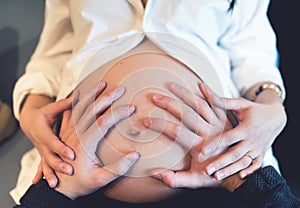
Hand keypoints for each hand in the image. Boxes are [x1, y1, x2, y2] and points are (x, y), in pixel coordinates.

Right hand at [19, 94, 75, 187]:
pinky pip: (43, 167)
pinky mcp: (44, 155)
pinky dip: (42, 175)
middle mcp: (42, 144)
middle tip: (70, 170)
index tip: (72, 155)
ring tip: (55, 184)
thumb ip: (64, 104)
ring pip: (45, 164)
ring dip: (50, 174)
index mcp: (43, 132)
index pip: (53, 142)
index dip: (61, 148)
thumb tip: (78, 95)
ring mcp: (42, 151)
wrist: (30, 122)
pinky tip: (43, 183)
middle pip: (49, 156)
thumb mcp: (52, 108)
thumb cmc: (44, 114)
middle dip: (59, 164)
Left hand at [55, 82, 138, 198]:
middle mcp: (75, 135)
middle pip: (91, 110)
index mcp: (85, 144)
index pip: (103, 122)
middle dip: (107, 97)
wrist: (59, 188)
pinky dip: (74, 100)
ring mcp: (69, 132)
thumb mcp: (101, 180)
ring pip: (79, 107)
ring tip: (102, 83)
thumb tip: (135, 154)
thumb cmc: (80, 184)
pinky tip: (79, 92)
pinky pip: (69, 112)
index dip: (118, 113)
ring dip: (91, 94)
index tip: (131, 107)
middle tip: (120, 88)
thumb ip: (118, 167)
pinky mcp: (65, 132)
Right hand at [143, 82, 231, 187]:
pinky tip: (200, 83)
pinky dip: (210, 93)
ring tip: (171, 85)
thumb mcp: (194, 182)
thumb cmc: (213, 176)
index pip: (177, 131)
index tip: (147, 121)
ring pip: (200, 105)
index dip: (161, 125)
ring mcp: (218, 124)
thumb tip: (155, 174)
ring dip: (185, 94)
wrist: (237, 173)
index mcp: (200, 146)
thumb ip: (175, 179)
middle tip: (155, 97)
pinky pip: (217, 103)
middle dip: (169, 104)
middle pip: (187, 114)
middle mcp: (209, 133)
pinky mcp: (225, 120)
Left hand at [199, 83, 286, 178]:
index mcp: (246, 128)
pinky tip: (240, 177)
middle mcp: (252, 141)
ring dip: (230, 170)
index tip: (202, 152)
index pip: (228, 138)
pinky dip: (250, 171)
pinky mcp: (261, 155)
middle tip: (206, 170)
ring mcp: (257, 149)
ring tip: (216, 177)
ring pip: (243, 163)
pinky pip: (256, 166)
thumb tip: (202, 87)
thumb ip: (221, 101)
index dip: (215, 145)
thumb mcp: (240, 104)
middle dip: (220, 163)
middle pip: (234, 154)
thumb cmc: (253, 109)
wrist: (276, 117)